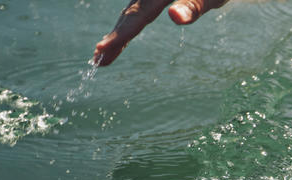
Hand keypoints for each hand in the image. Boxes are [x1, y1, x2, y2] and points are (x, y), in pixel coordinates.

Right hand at [93, 0, 229, 66]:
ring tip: (104, 55)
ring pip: (132, 13)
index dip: (119, 35)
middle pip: (130, 15)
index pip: (138, 16)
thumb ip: (193, 6)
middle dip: (114, 39)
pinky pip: (139, 10)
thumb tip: (175, 17)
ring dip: (119, 33)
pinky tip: (124, 33)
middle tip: (97, 61)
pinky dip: (129, 24)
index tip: (100, 51)